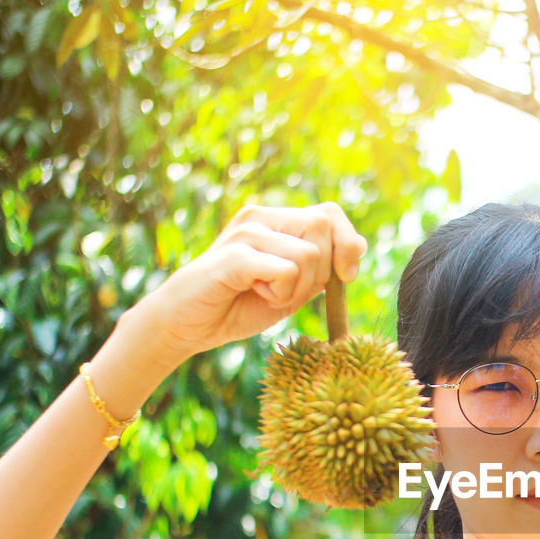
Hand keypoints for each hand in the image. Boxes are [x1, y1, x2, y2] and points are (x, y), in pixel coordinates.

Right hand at [136, 202, 367, 360]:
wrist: (186, 324)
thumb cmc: (238, 306)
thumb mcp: (292, 289)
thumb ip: (320, 270)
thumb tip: (353, 252)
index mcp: (275, 221)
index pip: (330, 214)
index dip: (348, 243)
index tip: (345, 276)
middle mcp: (261, 217)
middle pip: (324, 228)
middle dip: (323, 271)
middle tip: (289, 291)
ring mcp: (247, 232)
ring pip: (309, 254)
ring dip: (298, 288)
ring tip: (265, 293)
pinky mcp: (235, 255)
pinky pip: (287, 271)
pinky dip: (281, 293)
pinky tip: (254, 293)